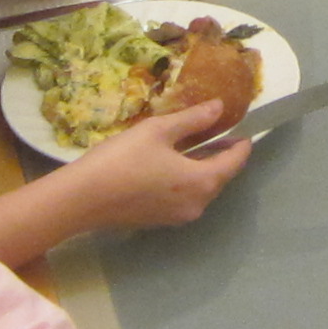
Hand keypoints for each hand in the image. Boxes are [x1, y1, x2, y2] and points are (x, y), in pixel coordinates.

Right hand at [62, 103, 252, 228]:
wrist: (83, 198)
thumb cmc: (123, 159)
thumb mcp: (159, 131)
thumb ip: (193, 120)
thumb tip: (219, 107)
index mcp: (202, 182)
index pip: (234, 163)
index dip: (241, 145)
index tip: (244, 130)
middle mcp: (196, 204)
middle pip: (219, 178)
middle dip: (222, 156)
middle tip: (221, 133)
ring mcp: (177, 217)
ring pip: (201, 189)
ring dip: (203, 168)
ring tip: (197, 145)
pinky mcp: (159, 221)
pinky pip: (184, 197)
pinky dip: (186, 180)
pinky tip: (173, 164)